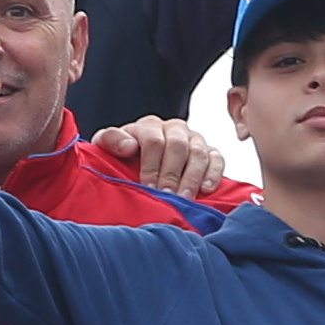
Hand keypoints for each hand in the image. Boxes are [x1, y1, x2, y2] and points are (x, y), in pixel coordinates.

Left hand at [92, 117, 229, 197]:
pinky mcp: (211, 152)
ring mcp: (194, 139)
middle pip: (178, 146)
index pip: (154, 141)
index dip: (151, 165)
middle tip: (169, 196)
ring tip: (185, 198)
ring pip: (199, 153)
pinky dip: (213, 174)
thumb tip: (129, 146)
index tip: (148, 187)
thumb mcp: (107, 147)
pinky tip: (206, 190)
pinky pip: (217, 159)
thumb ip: (111, 141)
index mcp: (149, 125)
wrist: (139, 161)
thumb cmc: (122, 158)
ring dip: (193, 177)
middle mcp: (174, 128)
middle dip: (173, 173)